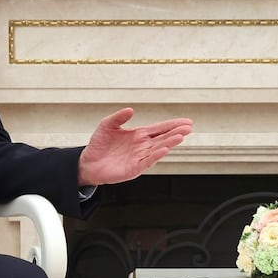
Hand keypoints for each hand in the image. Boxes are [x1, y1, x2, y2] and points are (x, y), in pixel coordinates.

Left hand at [77, 109, 193, 185]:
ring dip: (169, 143)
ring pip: (158, 149)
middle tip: (188, 127)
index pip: (160, 128)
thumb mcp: (107, 125)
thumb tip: (131, 109)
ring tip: (180, 136)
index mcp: (139, 135)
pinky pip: (147, 161)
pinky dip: (156, 156)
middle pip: (163, 138)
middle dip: (176, 132)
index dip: (173, 125)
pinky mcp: (134, 168)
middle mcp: (143, 146)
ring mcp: (140, 157)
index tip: (187, 122)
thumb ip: (118, 117)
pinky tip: (164, 149)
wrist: (89, 162)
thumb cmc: (99, 144)